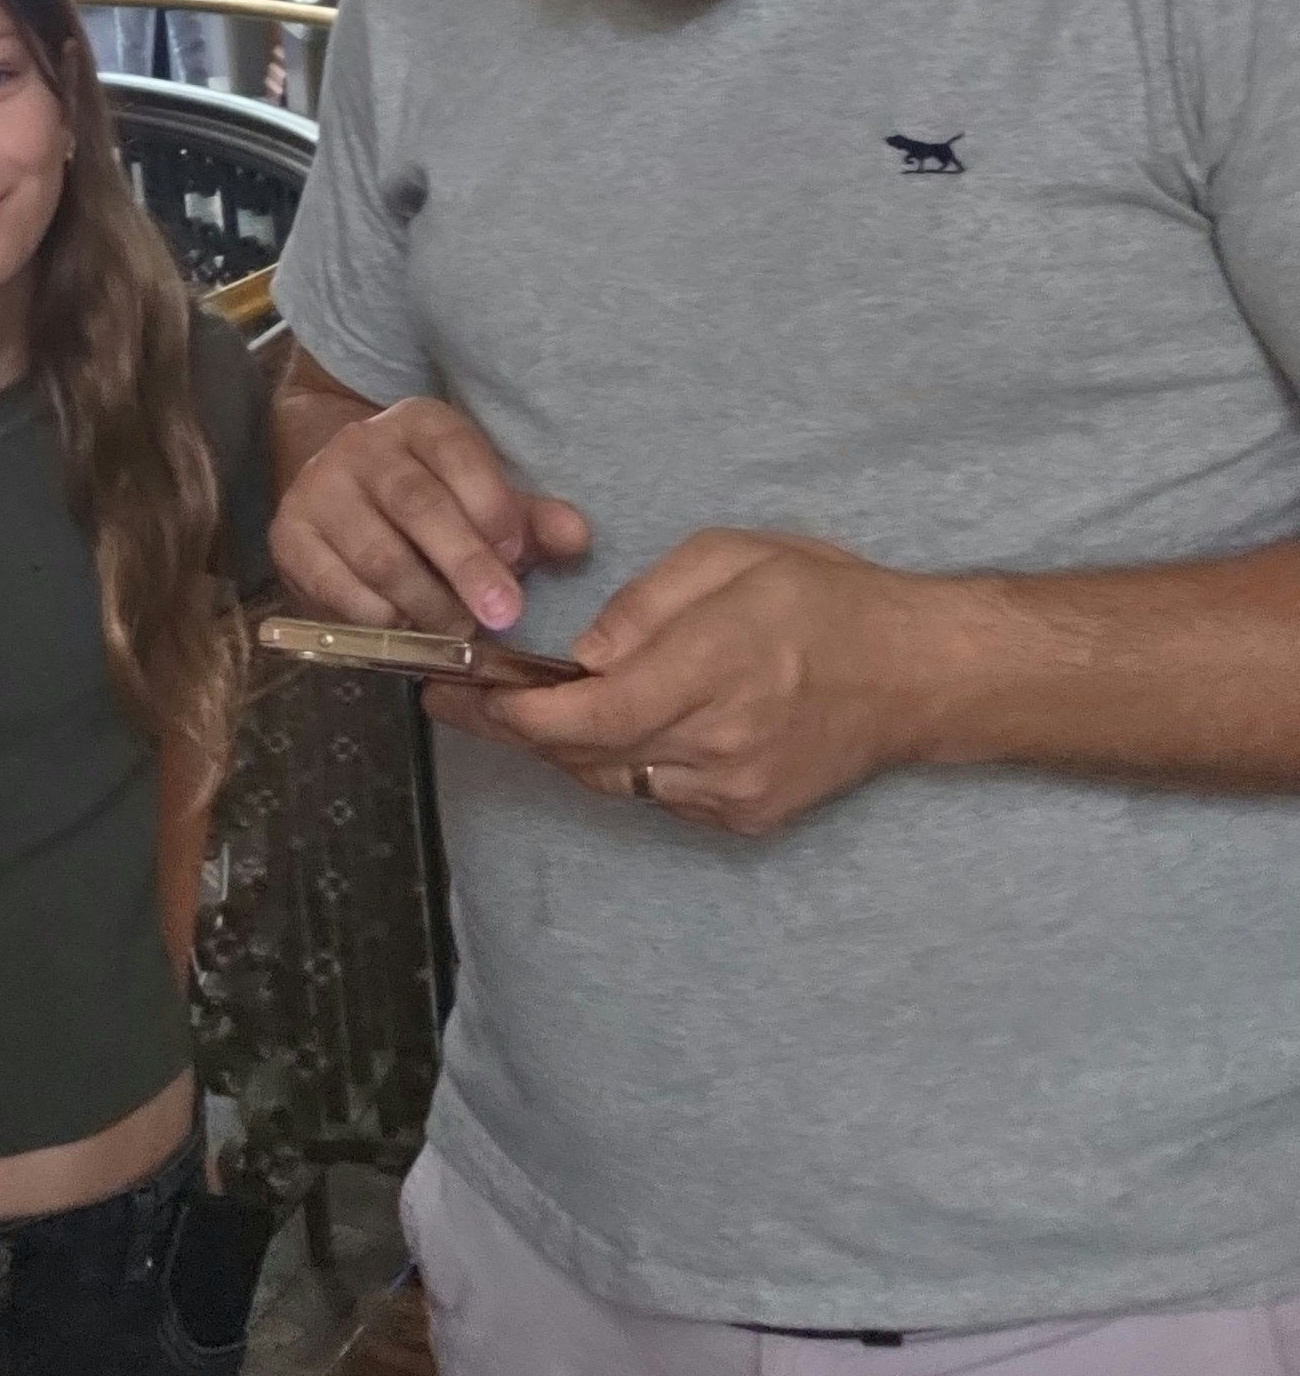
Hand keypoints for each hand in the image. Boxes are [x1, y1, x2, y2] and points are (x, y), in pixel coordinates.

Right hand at [271, 396, 591, 634]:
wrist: (339, 493)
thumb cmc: (432, 501)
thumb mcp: (484, 497)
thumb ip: (529, 520)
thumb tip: (576, 538)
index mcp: (418, 423)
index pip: (456, 452)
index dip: (491, 505)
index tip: (520, 555)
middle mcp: (361, 446)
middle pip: (416, 503)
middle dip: (465, 564)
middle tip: (504, 615)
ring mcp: (318, 489)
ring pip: (377, 551)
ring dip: (425, 602)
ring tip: (460, 635)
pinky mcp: (288, 535)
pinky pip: (334, 584)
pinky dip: (375, 615)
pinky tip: (406, 629)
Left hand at [437, 528, 956, 834]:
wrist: (917, 674)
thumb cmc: (824, 599)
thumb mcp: (727, 559)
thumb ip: (644, 604)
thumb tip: (582, 652)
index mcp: (710, 668)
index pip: (586, 712)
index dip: (512, 712)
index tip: (457, 690)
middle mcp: (717, 743)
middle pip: (584, 753)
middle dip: (516, 727)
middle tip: (463, 698)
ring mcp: (733, 790)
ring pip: (613, 780)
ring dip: (565, 747)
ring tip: (525, 708)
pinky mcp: (747, 816)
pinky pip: (657, 795)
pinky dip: (622, 763)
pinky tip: (614, 726)